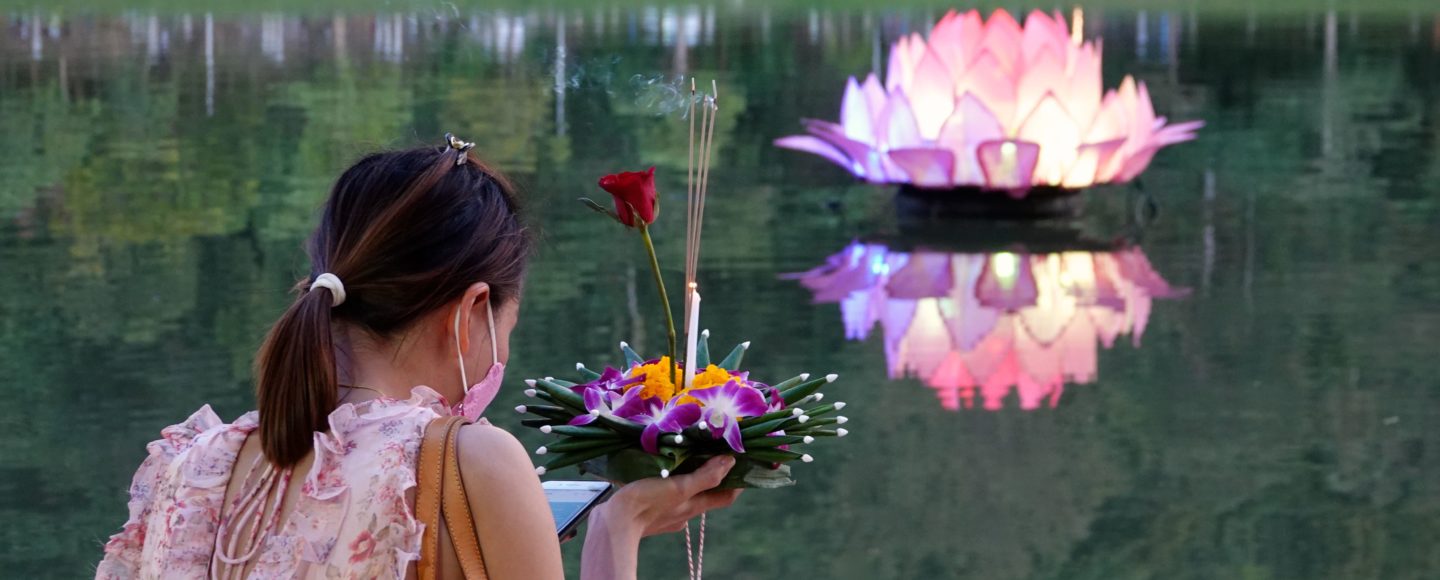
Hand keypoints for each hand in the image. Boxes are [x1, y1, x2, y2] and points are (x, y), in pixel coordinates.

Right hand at [601, 455, 742, 536]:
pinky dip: (669, 480)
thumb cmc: (647, 503)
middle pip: (706, 493)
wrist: (612, 524)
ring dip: (689, 475)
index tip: (743, 464)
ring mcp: (667, 512)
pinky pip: (666, 493)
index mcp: (694, 506)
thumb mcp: (679, 488)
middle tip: (713, 451)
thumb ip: (705, 477)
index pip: (726, 496)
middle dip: (712, 474)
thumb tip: (730, 462)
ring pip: (685, 492)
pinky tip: (660, 467)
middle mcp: (684, 512)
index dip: (737, 483)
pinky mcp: (650, 508)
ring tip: (686, 453)